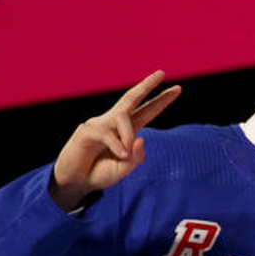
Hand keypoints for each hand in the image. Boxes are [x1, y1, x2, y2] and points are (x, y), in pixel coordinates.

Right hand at [50, 70, 181, 210]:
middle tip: (162, 73)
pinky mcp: (86, 130)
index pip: (146, 111)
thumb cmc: (98, 174)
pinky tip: (120, 155)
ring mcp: (99, 124)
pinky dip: (116, 144)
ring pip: (122, 117)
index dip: (161, 101)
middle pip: (131, 98)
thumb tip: (140, 138)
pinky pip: (107, 133)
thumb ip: (135, 158)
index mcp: (126, 131)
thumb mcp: (123, 170)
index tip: (178, 89)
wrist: (76, 182)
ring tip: (124, 155)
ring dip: (127, 136)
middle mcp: (113, 123)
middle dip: (147, 85)